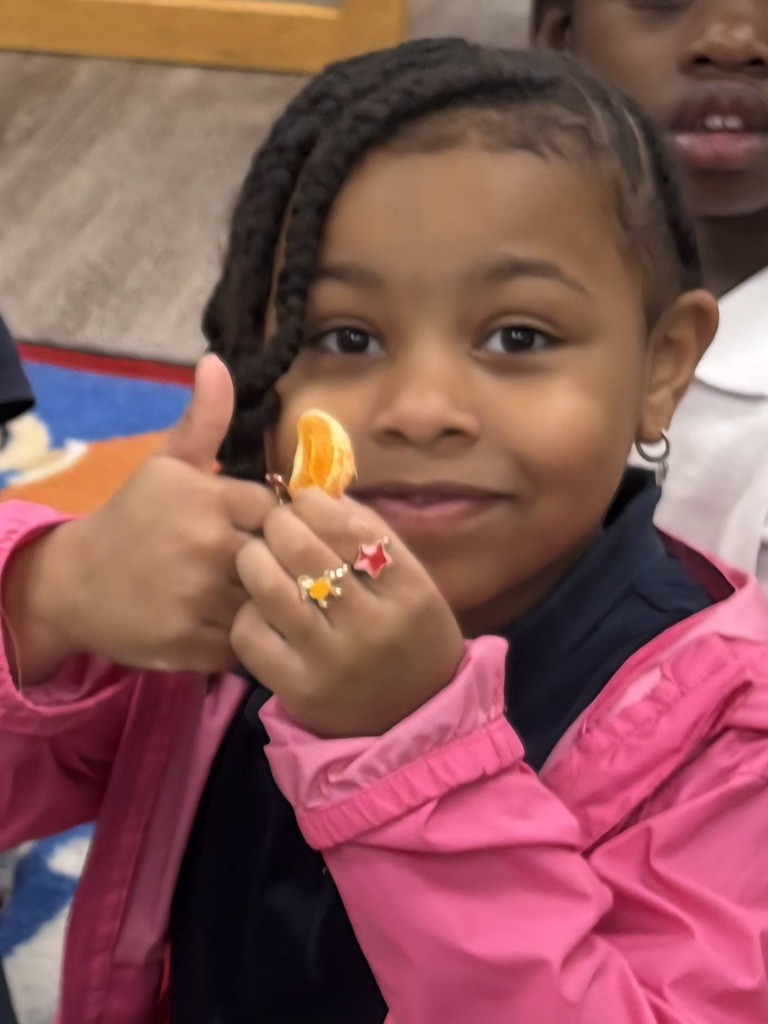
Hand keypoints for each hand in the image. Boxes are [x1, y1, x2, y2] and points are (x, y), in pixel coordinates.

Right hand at [6, 355, 276, 681]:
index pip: (283, 510)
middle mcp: (210, 549)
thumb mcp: (167, 465)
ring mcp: (202, 601)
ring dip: (272, 602)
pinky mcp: (194, 646)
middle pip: (285, 559)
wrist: (75, 584)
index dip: (281, 521)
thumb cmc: (133, 519)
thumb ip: (203, 419)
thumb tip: (217, 361)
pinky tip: (235, 622)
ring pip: (273, 603)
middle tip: (268, 565)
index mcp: (211, 500)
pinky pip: (250, 644)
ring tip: (255, 594)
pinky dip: (250, 638)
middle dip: (283, 563)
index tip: (265, 528)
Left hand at [231, 488, 464, 737]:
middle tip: (275, 524)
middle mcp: (373, 626)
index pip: (351, 529)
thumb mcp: (412, 582)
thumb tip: (316, 492)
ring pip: (272, 588)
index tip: (302, 500)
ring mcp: (333, 661)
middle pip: (305, 552)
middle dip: (279, 524)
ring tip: (257, 555)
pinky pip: (252, 634)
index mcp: (409, 591)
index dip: (315, 504)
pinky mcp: (299, 690)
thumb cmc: (410, 635)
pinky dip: (248, 610)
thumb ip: (370, 535)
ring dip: (254, 558)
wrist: (413, 716)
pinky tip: (260, 606)